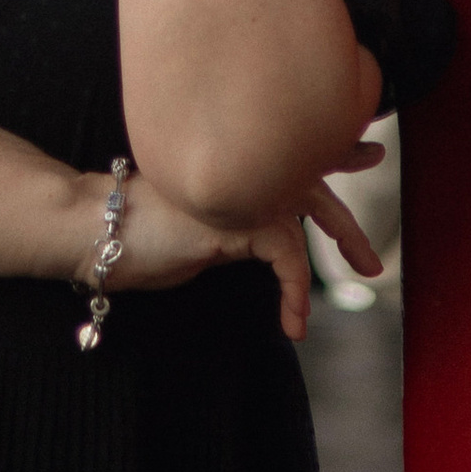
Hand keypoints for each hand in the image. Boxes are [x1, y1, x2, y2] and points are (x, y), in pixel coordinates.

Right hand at [97, 146, 385, 344]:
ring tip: (363, 274)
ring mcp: (239, 188)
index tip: (362, 150)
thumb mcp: (202, 233)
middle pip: (312, 177)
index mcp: (234, 168)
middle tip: (373, 237)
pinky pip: (286, 253)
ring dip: (343, 242)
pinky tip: (294, 321)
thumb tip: (268, 241)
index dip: (330, 153)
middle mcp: (242, 168)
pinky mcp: (236, 217)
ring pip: (309, 211)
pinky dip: (296, 287)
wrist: (97, 230)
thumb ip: (237, 227)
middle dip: (348, 206)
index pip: (290, 155)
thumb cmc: (140, 238)